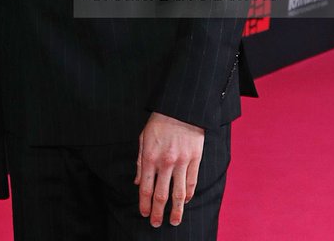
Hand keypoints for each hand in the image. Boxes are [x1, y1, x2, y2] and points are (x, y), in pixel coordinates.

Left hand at [133, 112, 204, 227]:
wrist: (181, 108)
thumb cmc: (159, 122)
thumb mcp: (143, 139)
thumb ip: (140, 162)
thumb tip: (138, 183)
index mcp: (150, 157)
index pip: (146, 187)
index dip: (144, 203)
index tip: (144, 214)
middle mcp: (165, 162)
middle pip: (161, 194)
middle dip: (158, 212)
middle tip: (157, 224)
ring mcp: (181, 162)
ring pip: (179, 193)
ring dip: (177, 210)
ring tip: (175, 221)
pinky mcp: (195, 159)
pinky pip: (192, 182)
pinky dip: (189, 194)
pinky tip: (186, 201)